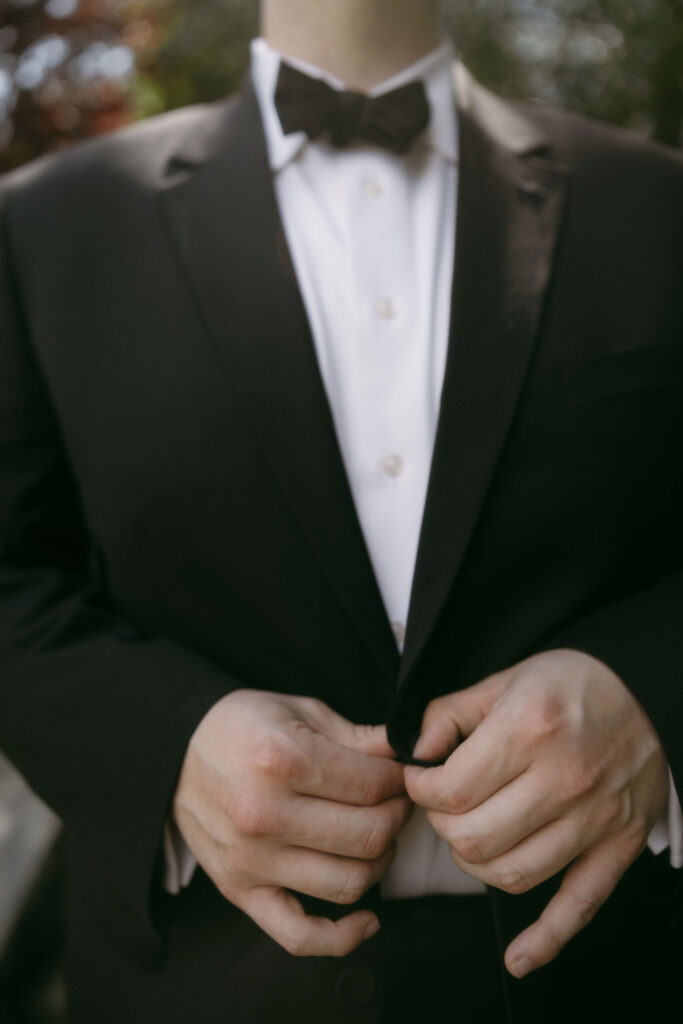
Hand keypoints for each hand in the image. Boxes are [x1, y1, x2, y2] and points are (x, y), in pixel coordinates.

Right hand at [173, 689, 410, 956]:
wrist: (175, 752)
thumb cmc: (242, 726)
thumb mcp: (300, 712)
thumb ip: (358, 737)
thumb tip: (407, 753)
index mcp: (282, 761)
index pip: (373, 786)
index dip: (398, 780)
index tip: (399, 774)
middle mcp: (266, 815)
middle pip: (368, 835)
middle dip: (396, 816)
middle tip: (395, 801)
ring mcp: (252, 860)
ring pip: (349, 882)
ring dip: (379, 861)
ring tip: (376, 835)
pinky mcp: (240, 892)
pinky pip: (300, 937)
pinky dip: (343, 938)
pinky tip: (368, 919)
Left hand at [404, 650, 667, 977]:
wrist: (647, 692)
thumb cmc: (573, 683)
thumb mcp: (504, 680)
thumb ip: (449, 713)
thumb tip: (412, 751)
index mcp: (529, 730)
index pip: (451, 791)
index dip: (420, 791)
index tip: (421, 782)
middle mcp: (563, 778)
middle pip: (473, 838)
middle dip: (441, 827)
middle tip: (443, 808)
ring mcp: (594, 818)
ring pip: (513, 875)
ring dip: (475, 865)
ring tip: (471, 838)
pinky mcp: (617, 846)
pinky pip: (579, 906)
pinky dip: (547, 940)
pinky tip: (519, 958)